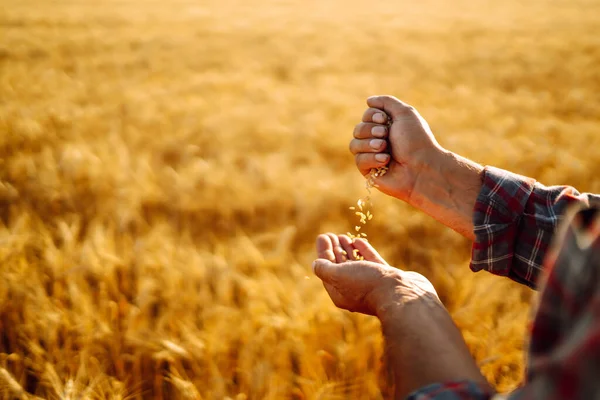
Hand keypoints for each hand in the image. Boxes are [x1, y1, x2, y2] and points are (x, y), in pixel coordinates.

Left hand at [313, 233, 437, 316]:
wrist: (402, 294)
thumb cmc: (368, 285)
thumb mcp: (339, 276)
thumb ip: (325, 269)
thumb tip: (316, 264)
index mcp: (341, 294)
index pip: (327, 271)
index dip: (323, 253)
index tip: (323, 237)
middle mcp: (355, 291)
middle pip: (340, 268)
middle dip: (334, 251)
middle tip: (330, 235)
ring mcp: (372, 285)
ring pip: (356, 265)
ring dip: (348, 250)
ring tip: (342, 236)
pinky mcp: (387, 279)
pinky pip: (372, 263)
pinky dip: (364, 252)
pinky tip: (358, 241)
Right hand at [350, 95, 443, 200]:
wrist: (422, 167)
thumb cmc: (416, 141)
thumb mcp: (405, 113)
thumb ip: (386, 102)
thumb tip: (368, 101)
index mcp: (387, 127)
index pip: (366, 116)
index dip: (372, 116)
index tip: (384, 120)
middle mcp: (378, 141)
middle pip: (358, 129)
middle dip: (370, 130)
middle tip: (385, 135)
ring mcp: (372, 156)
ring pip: (354, 145)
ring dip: (370, 144)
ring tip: (384, 148)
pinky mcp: (369, 172)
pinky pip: (359, 160)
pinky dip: (371, 158)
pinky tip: (385, 161)